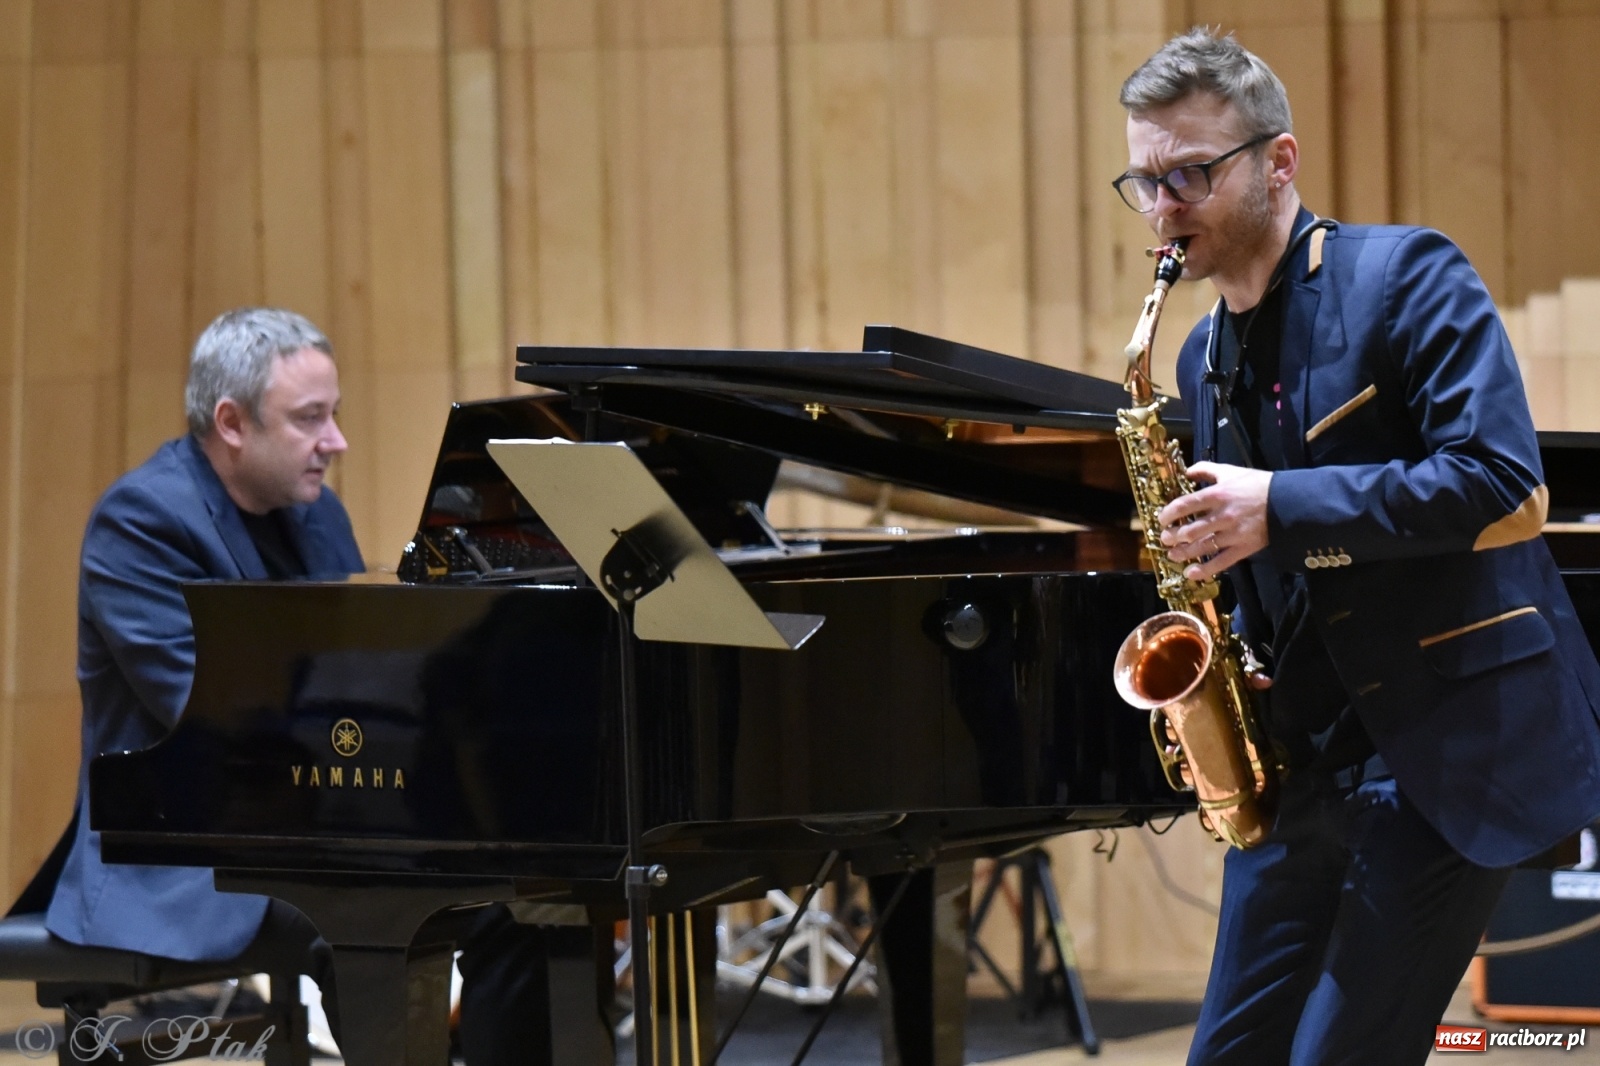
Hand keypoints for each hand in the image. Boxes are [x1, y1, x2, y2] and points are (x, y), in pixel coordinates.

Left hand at [1156, 461, 1271, 581]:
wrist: (1287, 501)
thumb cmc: (1257, 485)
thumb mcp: (1231, 471)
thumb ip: (1207, 469)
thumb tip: (1187, 471)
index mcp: (1217, 495)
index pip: (1185, 505)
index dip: (1169, 513)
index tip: (1162, 519)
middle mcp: (1222, 516)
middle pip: (1190, 530)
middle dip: (1173, 536)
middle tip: (1165, 538)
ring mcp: (1232, 534)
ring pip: (1202, 547)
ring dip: (1184, 553)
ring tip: (1172, 555)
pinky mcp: (1243, 548)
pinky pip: (1221, 562)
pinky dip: (1205, 570)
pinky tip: (1191, 573)